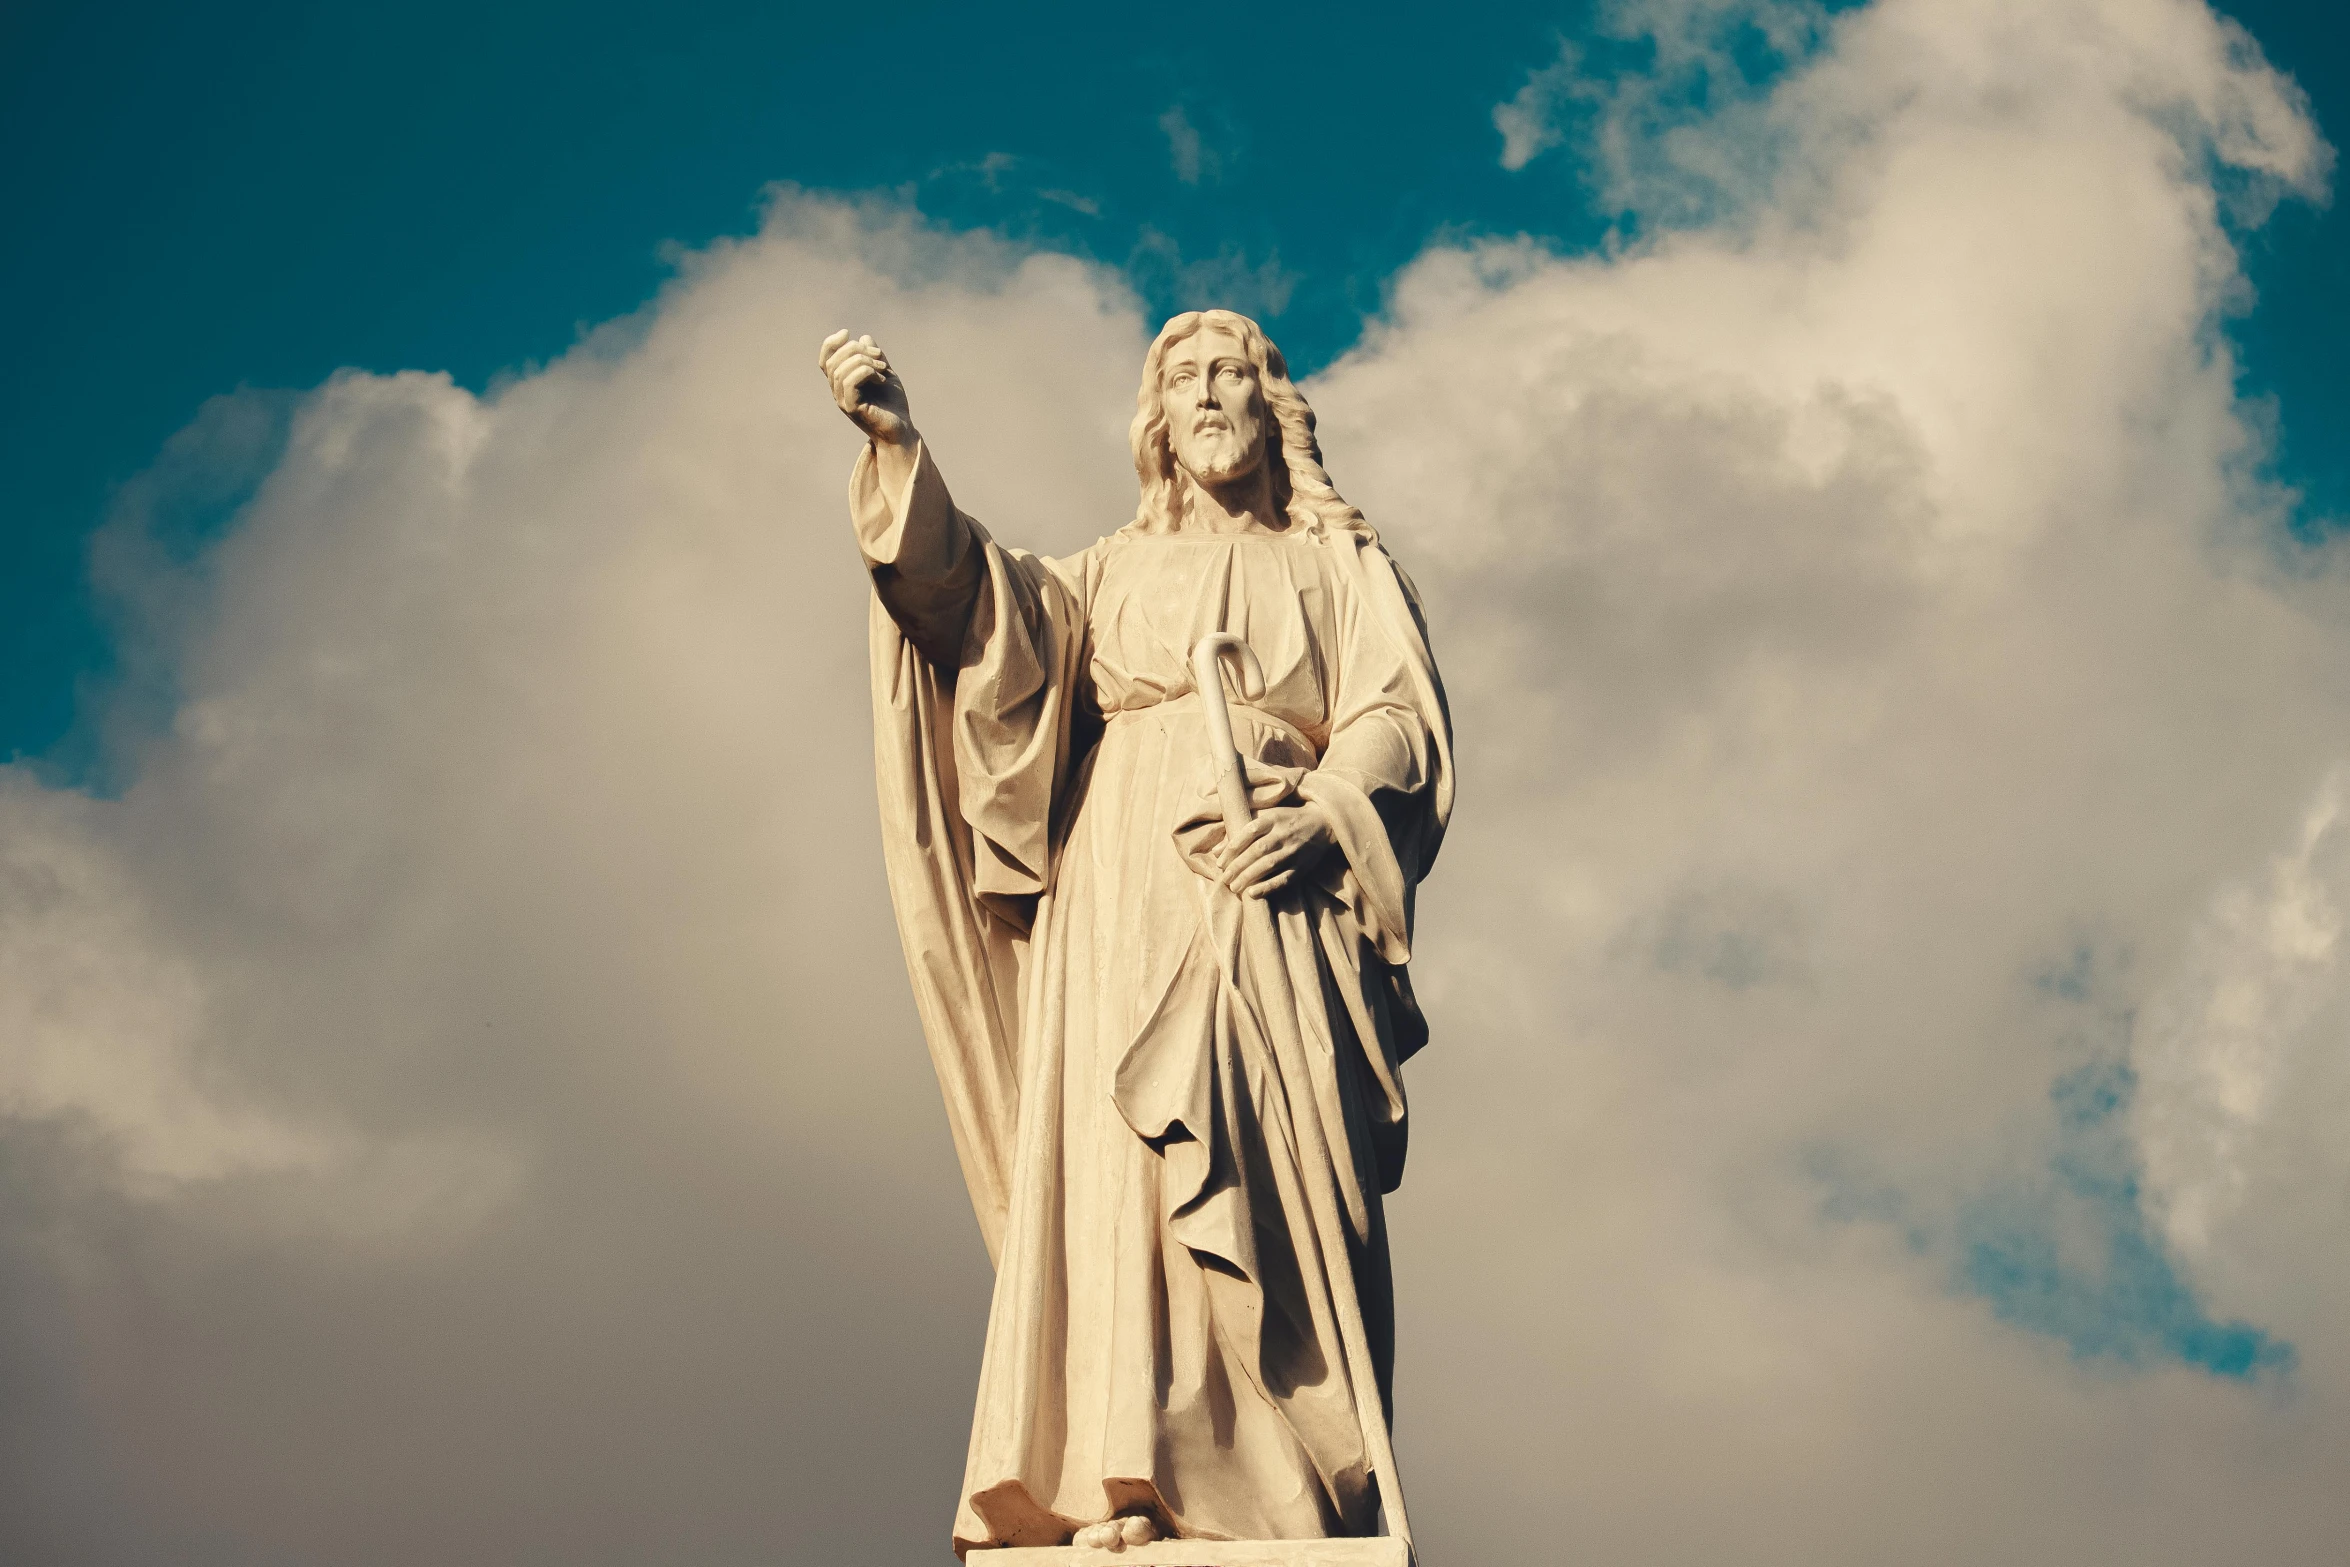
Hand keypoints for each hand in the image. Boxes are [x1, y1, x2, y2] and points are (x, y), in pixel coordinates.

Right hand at [819, 329, 915, 447]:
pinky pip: (849, 382)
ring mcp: (843, 400)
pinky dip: (867, 373)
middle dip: (857, 350)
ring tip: (883, 370)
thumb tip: (863, 338)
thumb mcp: (884, 372)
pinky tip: (882, 380)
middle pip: (834, 361)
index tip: (846, 332)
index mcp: (842, 381)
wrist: (902, 428)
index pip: (826, 359)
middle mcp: (838, 391)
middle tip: (879, 357)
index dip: (831, 343)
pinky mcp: (852, 408)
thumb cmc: (893, 403)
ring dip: (865, 362)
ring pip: (842, 370)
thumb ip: (873, 356)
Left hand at [1220, 801, 1337, 898]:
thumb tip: (1215, 852)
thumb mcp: (1268, 818)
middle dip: (1238, 866)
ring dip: (1249, 877)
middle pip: (1257, 850)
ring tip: (1234, 887)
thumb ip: (1242, 834)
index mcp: (1273, 819)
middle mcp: (1283, 834)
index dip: (1232, 848)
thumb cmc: (1288, 821)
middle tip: (1224, 878)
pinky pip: (1283, 878)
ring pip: (1268, 865)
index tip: (1220, 862)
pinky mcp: (1301, 867)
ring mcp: (1293, 851)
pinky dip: (1268, 886)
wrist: (1323, 824)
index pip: (1249, 832)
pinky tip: (1253, 893)